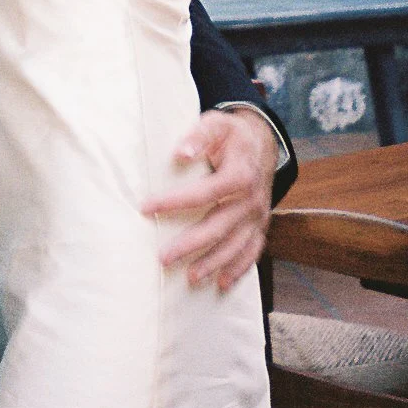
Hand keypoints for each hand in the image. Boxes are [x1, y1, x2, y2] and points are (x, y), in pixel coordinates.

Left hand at [142, 110, 275, 290]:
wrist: (262, 142)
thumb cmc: (231, 135)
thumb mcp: (216, 124)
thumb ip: (198, 135)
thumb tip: (180, 153)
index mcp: (240, 174)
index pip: (205, 192)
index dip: (174, 201)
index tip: (146, 207)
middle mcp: (251, 199)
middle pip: (220, 226)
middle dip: (192, 244)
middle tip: (164, 258)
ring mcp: (257, 215)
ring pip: (236, 245)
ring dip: (213, 263)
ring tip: (190, 277)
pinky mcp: (260, 225)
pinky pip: (252, 251)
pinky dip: (238, 269)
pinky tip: (221, 284)